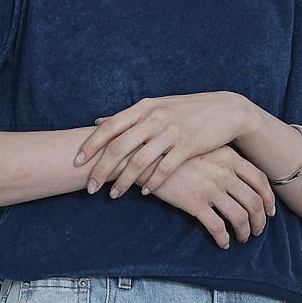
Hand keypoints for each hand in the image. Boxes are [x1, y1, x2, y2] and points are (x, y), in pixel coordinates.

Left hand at [74, 92, 246, 198]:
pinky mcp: (188, 146)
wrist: (225, 110)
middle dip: (101, 170)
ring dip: (123, 181)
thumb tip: (98, 122)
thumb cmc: (185, 110)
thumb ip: (128, 117)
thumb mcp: (155, 107)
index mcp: (143, 108)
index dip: (90, 146)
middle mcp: (154, 118)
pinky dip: (151, 182)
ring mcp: (171, 132)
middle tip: (90, 188)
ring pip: (139, 161)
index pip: (109, 127)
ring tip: (113, 195)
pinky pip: (164, 169)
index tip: (76, 162)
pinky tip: (143, 192)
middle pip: (119, 147)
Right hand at [150, 145, 276, 247]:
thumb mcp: (204, 148)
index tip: (270, 211)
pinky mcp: (195, 203)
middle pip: (254, 202)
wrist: (147, 156)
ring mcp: (210, 187)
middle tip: (258, 230)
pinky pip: (217, 227)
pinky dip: (224, 239)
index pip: (260, 180)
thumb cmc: (176, 153)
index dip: (268, 199)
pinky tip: (223, 243)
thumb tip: (241, 179)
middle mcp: (224, 172)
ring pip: (240, 217)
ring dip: (245, 232)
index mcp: (229, 156)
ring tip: (242, 238)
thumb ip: (224, 159)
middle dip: (260, 221)